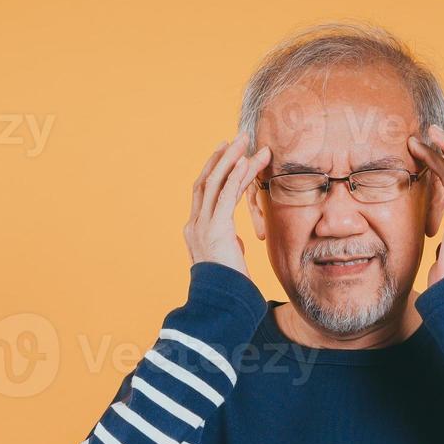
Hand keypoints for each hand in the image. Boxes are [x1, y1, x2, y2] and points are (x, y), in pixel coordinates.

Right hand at [183, 132, 271, 276]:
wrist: (221, 305)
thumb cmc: (227, 288)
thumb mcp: (226, 261)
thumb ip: (226, 246)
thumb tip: (234, 242)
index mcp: (195, 231)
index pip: (203, 193)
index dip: (214, 170)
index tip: (226, 153)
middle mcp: (194, 225)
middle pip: (205, 181)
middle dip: (221, 157)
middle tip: (236, 138)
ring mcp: (202, 226)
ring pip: (215, 182)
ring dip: (231, 159)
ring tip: (246, 141)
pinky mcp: (217, 229)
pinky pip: (227, 195)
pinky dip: (237, 176)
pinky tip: (248, 161)